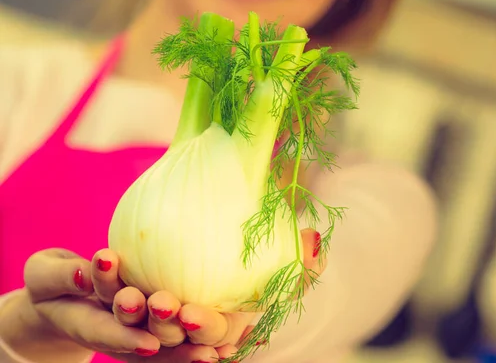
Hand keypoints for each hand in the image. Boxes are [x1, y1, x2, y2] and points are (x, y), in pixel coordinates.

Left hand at [95, 228, 325, 361]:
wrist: (218, 241)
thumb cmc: (258, 257)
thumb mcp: (283, 259)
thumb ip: (302, 256)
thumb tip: (315, 238)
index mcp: (226, 321)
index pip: (215, 333)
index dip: (204, 328)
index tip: (192, 315)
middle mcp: (189, 321)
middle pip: (171, 331)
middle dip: (162, 322)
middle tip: (155, 303)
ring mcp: (160, 308)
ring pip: (137, 313)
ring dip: (126, 303)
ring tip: (120, 279)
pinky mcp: (137, 289)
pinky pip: (117, 288)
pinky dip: (109, 277)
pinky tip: (105, 258)